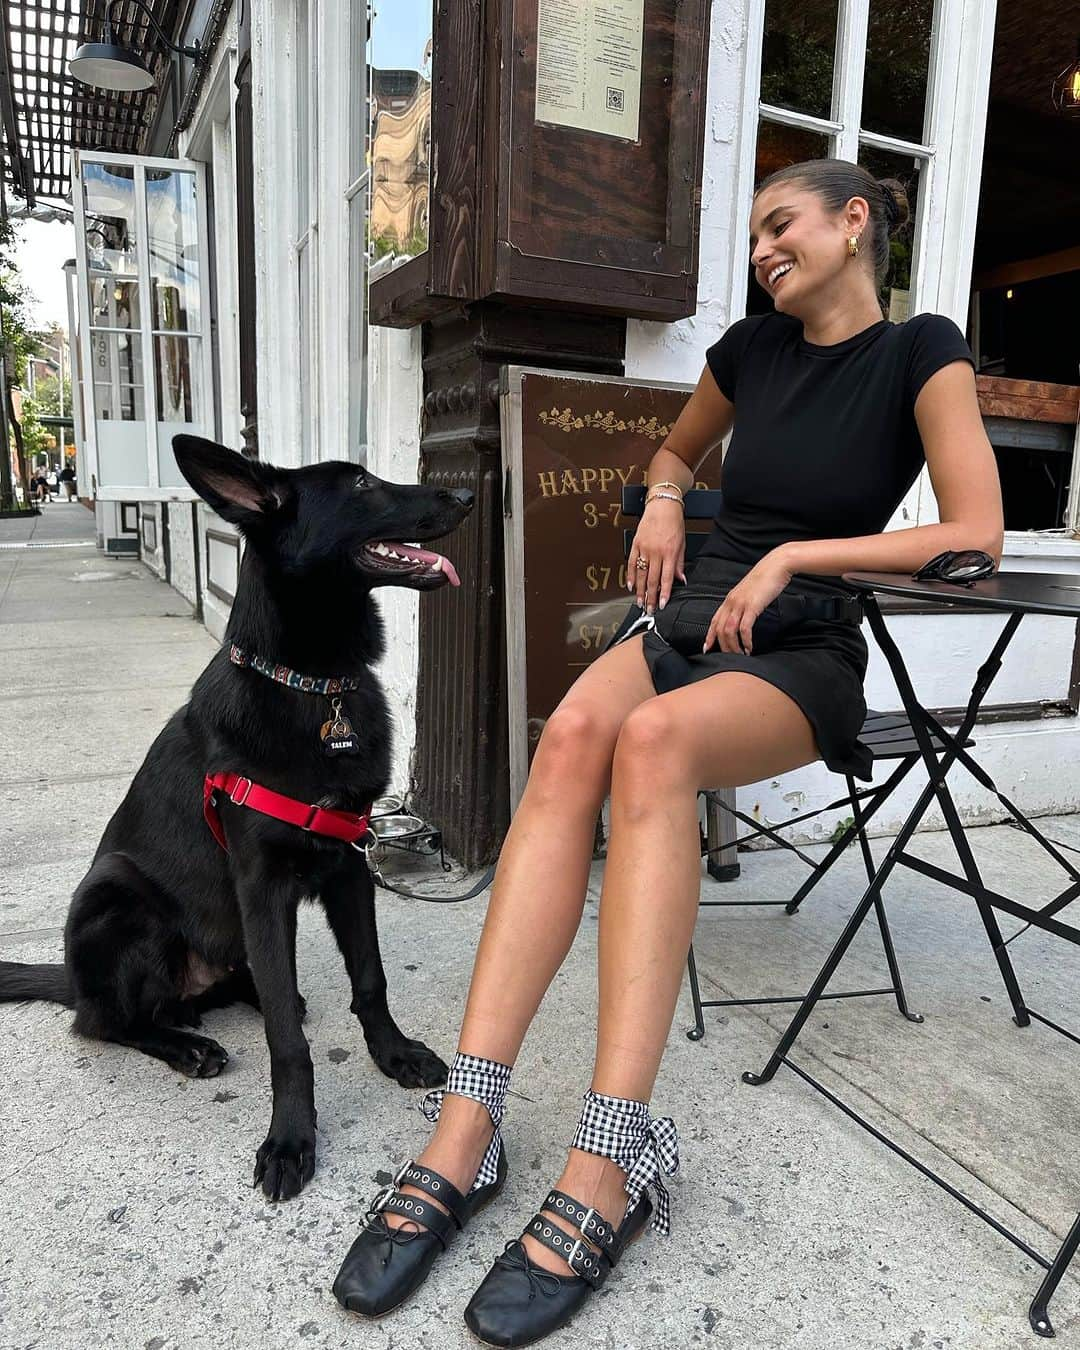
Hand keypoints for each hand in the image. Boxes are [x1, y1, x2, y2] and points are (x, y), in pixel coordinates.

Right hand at [627, 499, 686, 614]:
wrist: (663, 505)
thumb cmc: (674, 523)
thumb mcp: (682, 543)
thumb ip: (679, 563)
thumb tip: (681, 580)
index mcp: (670, 553)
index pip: (667, 578)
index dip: (664, 593)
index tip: (661, 604)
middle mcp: (656, 552)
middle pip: (652, 580)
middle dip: (650, 597)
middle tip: (649, 610)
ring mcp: (644, 549)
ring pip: (641, 574)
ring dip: (640, 590)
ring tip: (640, 602)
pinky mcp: (636, 544)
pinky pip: (632, 563)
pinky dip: (631, 576)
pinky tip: (630, 586)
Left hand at [702, 549, 794, 654]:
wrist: (776, 565)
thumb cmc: (766, 578)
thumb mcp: (749, 592)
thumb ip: (743, 603)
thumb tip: (743, 616)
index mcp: (729, 599)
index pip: (714, 621)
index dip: (709, 636)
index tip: (707, 649)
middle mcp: (731, 602)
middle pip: (719, 629)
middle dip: (723, 647)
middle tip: (729, 657)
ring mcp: (740, 604)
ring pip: (729, 630)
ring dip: (733, 646)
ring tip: (740, 655)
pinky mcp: (752, 606)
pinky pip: (744, 628)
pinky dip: (746, 641)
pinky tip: (749, 647)